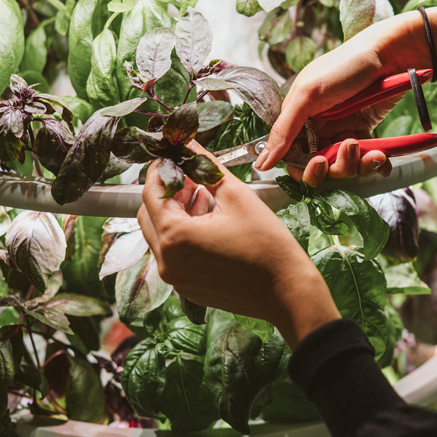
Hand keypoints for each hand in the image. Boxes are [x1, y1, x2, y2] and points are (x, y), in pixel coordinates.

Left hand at [137, 147, 340, 348]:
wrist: (287, 290)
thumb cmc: (267, 245)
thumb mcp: (237, 196)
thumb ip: (207, 168)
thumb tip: (190, 145)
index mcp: (175, 237)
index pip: (151, 193)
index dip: (161, 170)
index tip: (174, 157)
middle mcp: (167, 261)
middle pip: (149, 215)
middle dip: (166, 192)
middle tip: (190, 178)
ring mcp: (176, 278)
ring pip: (160, 235)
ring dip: (175, 213)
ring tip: (203, 197)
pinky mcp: (187, 288)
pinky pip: (173, 255)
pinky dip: (183, 235)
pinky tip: (208, 222)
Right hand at [254, 8, 436, 186]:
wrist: (391, 54)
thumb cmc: (346, 66)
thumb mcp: (308, 95)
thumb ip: (284, 130)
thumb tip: (260, 163)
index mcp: (299, 120)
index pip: (293, 159)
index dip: (304, 169)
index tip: (318, 164)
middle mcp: (319, 130)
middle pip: (321, 169)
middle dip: (334, 168)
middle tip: (346, 150)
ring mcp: (343, 134)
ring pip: (345, 169)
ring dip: (357, 165)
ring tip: (368, 149)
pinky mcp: (366, 136)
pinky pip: (367, 163)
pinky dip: (375, 165)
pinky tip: (381, 156)